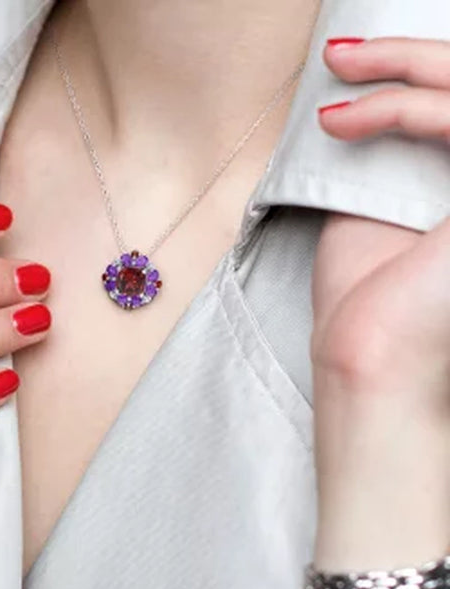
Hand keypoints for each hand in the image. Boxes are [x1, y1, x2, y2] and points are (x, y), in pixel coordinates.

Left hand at [307, 37, 449, 588]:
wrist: (368, 362)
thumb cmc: (369, 302)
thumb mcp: (378, 214)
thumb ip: (390, 161)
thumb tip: (371, 103)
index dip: (424, 75)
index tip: (358, 71)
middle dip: (411, 55)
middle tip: (341, 57)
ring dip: (402, 65)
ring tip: (336, 70)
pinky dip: (398, 107)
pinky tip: (339, 120)